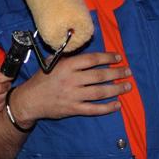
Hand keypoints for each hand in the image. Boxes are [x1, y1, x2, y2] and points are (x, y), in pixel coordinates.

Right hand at [9, 51, 131, 127]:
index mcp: (67, 65)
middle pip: (100, 75)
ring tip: (127, 86)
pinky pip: (94, 109)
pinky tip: (117, 105)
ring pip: (100, 92)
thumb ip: (68, 57)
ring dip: (116, 89)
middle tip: (128, 72)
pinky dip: (107, 107)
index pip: (92, 59)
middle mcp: (72, 80)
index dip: (107, 57)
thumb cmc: (42, 79)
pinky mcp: (73, 109)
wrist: (30, 100)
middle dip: (117, 73)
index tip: (118, 57)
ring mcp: (73, 95)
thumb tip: (83, 49)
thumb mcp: (52, 62)